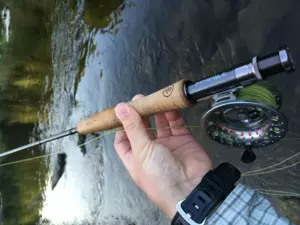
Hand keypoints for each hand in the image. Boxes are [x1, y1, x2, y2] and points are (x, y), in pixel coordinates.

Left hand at [114, 95, 212, 218]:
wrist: (191, 187)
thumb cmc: (159, 175)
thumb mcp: (141, 150)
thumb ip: (132, 127)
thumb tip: (119, 108)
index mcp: (135, 157)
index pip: (123, 140)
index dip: (121, 125)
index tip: (122, 111)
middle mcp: (150, 151)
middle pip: (142, 129)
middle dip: (139, 114)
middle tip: (139, 99)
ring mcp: (167, 145)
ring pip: (159, 124)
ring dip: (155, 112)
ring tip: (151, 98)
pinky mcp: (183, 140)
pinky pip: (176, 124)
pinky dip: (172, 114)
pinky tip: (168, 104)